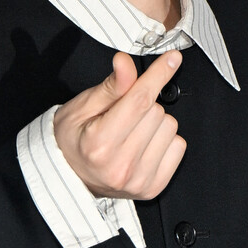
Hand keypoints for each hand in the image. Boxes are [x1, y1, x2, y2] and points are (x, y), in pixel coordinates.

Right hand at [54, 51, 185, 199]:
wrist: (68, 175)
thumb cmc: (72, 140)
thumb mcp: (82, 107)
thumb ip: (110, 86)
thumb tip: (125, 63)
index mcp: (99, 144)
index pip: (139, 101)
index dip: (158, 75)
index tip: (172, 59)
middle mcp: (121, 166)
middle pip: (156, 112)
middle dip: (144, 104)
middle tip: (124, 114)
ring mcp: (139, 180)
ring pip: (170, 128)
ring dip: (155, 123)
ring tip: (132, 132)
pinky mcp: (153, 188)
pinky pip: (179, 147)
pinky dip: (165, 140)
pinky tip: (144, 145)